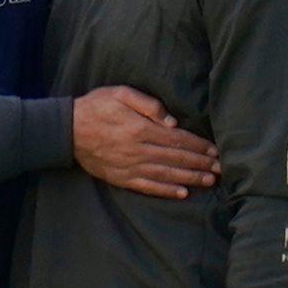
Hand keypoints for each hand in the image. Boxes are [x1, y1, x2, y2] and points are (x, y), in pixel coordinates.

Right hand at [72, 86, 218, 199]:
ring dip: (190, 178)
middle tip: (221, 168)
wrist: (67, 130)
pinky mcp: (122, 178)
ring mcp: (130, 167)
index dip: (198, 146)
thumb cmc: (96, 106)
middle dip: (200, 163)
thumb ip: (148, 104)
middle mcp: (138, 150)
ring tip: (209, 180)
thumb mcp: (120, 93)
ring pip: (166, 174)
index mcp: (140, 129)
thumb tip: (172, 121)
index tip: (214, 150)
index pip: (177, 139)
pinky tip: (182, 193)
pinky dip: (166, 190)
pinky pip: (148, 187)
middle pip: (176, 158)